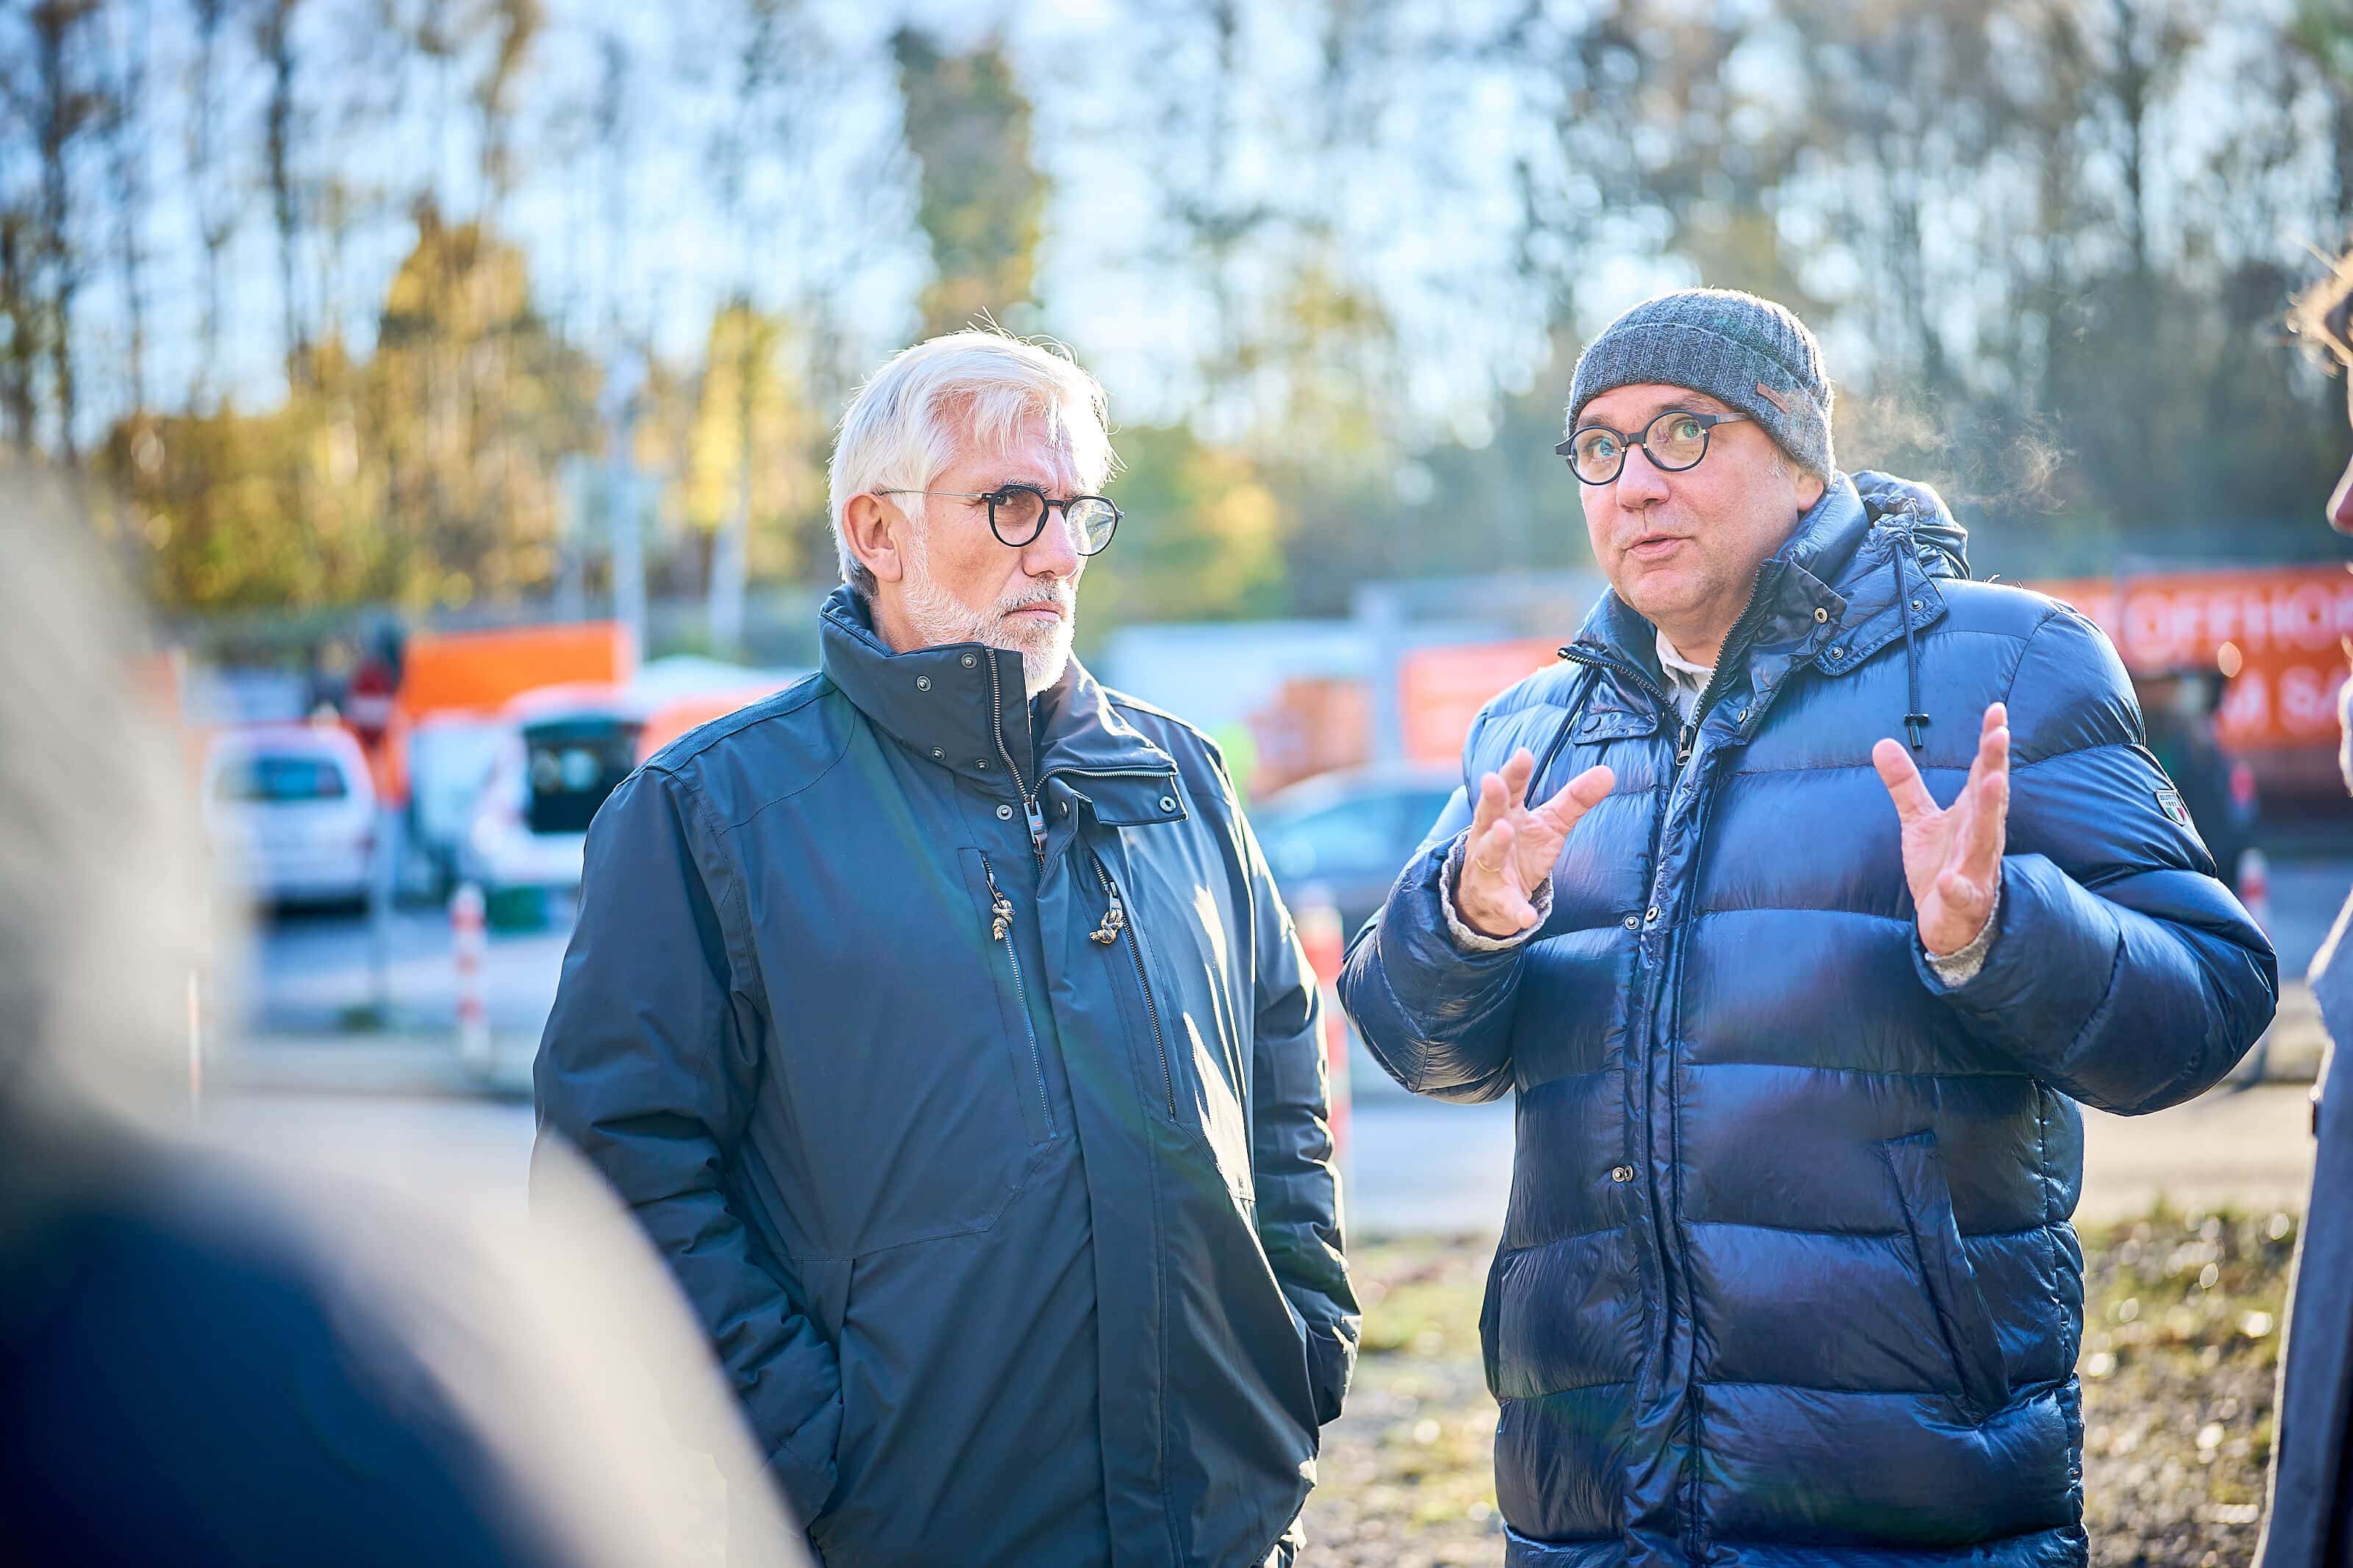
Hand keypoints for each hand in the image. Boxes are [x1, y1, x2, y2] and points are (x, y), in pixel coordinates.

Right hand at [1455, 749, 1614, 938]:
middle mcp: (1490, 836)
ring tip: (1504, 830)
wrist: (1490, 898)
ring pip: (1488, 853)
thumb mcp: (1549, 824)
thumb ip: (1575, 800)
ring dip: (1495, 842)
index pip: (1511, 788)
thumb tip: (1608, 772)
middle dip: (1491, 797)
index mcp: (1507, 813)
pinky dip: (1515, 910)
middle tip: (1493, 779)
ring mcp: (1489, 868)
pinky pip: (1505, 905)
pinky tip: (1526, 917)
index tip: (1524, 754)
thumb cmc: (1520, 850)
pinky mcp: (1496, 899)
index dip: (1516, 772)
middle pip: (1488, 813)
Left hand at [1872, 703, 2009, 956]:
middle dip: (1996, 765)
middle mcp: (1980, 835)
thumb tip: (1883, 742)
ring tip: (1994, 781)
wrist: (1949, 921)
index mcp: (1973, 814)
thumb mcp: (1920, 820)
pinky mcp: (1964, 899)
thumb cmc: (1943, 865)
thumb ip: (1906, 785)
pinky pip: (1962, 892)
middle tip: (2000, 733)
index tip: (1996, 710)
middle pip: (1991, 796)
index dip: (1991, 742)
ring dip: (1991, 810)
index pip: (1985, 772)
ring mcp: (1975, 867)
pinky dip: (1958, 887)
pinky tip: (1950, 880)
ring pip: (1987, 837)